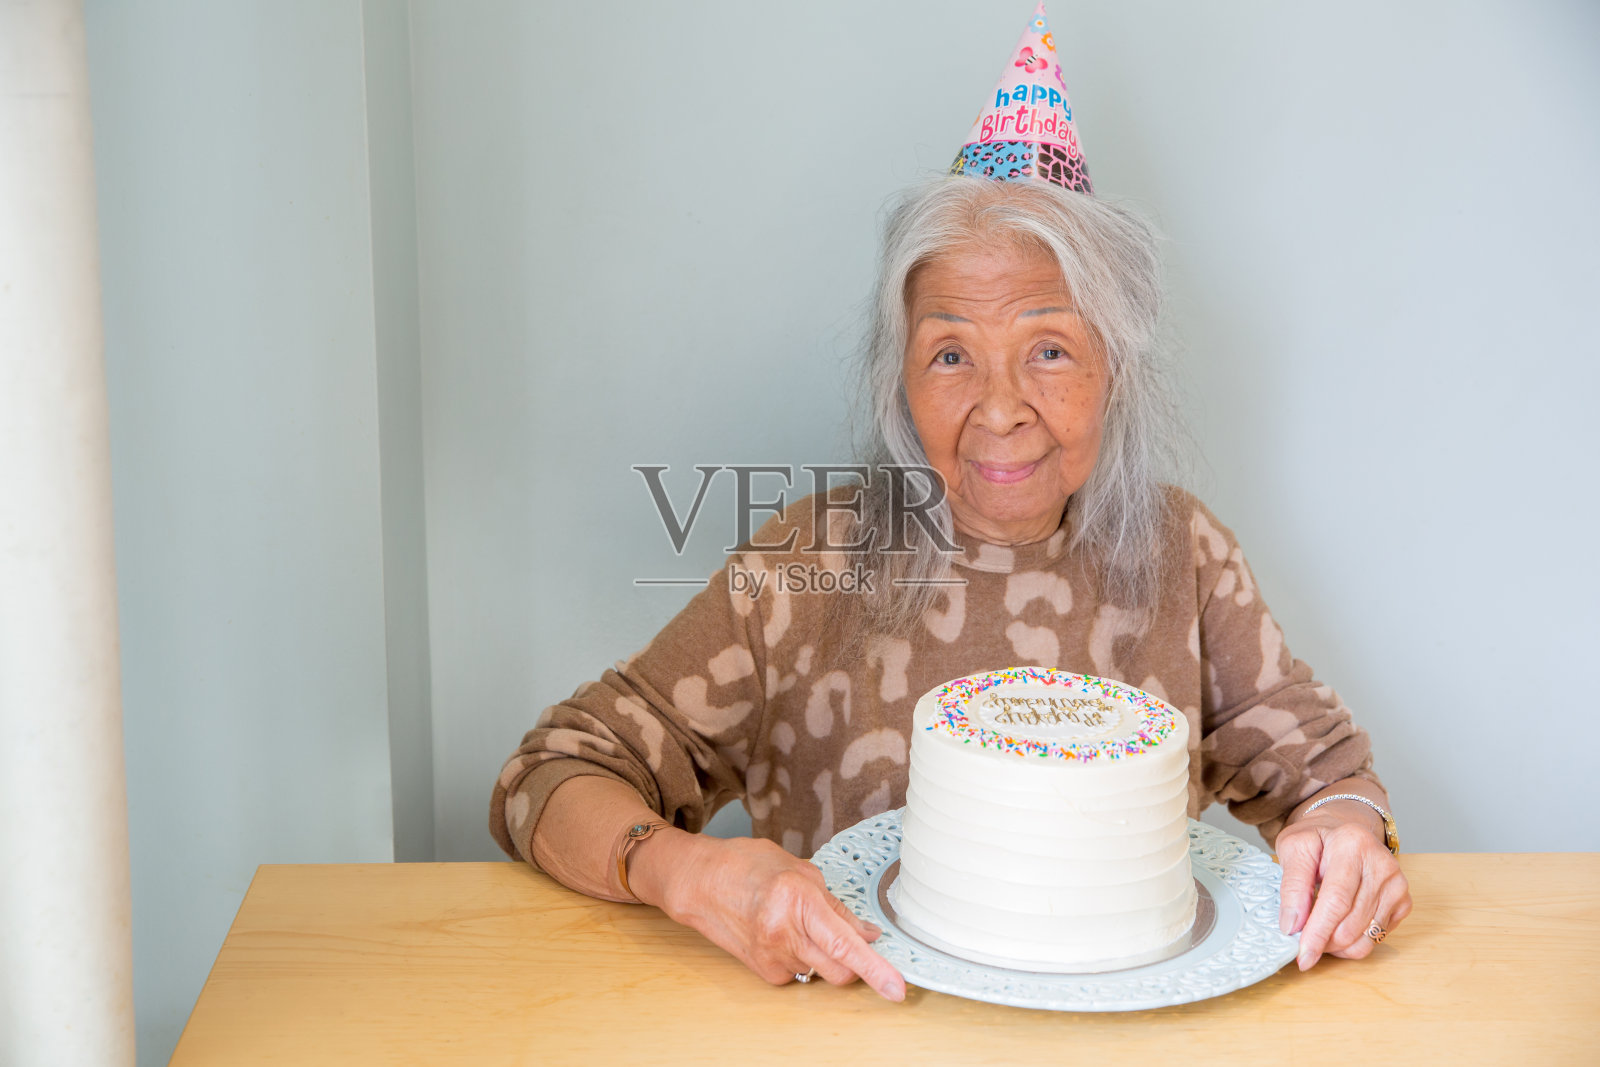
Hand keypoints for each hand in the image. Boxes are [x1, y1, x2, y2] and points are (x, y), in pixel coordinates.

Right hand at [632, 832, 906, 1000]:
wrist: (700, 882)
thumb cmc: (747, 866)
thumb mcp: (801, 871)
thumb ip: (837, 907)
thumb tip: (868, 934)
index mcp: (798, 900)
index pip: (845, 945)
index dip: (875, 969)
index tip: (897, 988)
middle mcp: (784, 934)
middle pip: (840, 971)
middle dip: (852, 961)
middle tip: (843, 936)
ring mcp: (772, 957)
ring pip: (821, 972)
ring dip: (822, 954)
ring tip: (796, 922)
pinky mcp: (764, 972)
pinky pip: (801, 974)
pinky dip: (802, 958)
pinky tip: (783, 934)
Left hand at [1276, 804, 1411, 969]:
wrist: (1344, 830)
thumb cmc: (1317, 839)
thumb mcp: (1293, 848)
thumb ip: (1291, 885)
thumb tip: (1292, 925)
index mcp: (1352, 844)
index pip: (1336, 901)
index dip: (1318, 932)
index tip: (1303, 955)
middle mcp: (1382, 864)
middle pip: (1351, 924)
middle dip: (1324, 942)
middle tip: (1304, 943)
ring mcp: (1397, 885)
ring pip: (1366, 937)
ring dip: (1337, 945)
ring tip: (1319, 933)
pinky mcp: (1403, 902)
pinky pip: (1377, 937)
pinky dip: (1354, 942)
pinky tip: (1338, 926)